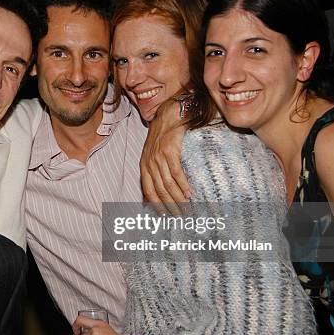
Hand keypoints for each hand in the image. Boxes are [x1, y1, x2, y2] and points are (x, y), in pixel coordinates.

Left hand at [141, 98, 188, 214]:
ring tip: (187, 208)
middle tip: (181, 216)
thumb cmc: (162, 138)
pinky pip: (176, 172)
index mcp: (144, 167)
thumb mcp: (153, 156)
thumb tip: (159, 191)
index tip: (165, 217)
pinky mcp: (169, 151)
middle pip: (160, 191)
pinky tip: (189, 193)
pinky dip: (182, 184)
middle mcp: (149, 164)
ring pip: (168, 184)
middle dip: (170, 206)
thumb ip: (154, 172)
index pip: (148, 192)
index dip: (157, 206)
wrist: (169, 117)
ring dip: (178, 199)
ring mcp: (159, 158)